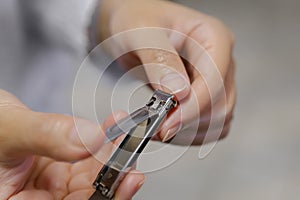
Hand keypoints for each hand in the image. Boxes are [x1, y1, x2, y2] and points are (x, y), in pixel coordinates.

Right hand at [0, 89, 143, 199]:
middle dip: (114, 176)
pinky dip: (104, 144)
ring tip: (123, 136)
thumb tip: (88, 139)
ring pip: (94, 179)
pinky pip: (90, 160)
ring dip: (113, 157)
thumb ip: (45, 135)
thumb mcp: (9, 130)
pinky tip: (111, 129)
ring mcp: (54, 185)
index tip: (126, 180)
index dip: (104, 199)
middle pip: (88, 198)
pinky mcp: (64, 167)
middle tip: (130, 154)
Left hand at [98, 0, 235, 144]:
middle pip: (221, 105)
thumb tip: (179, 91)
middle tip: (158, 127)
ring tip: (159, 126)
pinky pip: (208, 125)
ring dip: (189, 131)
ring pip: (217, 120)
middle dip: (190, 122)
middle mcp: (219, 60)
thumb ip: (159, 58)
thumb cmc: (137, 20)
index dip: (194, 107)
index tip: (168, 122)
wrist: (131, 28)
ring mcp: (214, 79)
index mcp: (213, 37)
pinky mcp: (204, 95)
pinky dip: (189, 133)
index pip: (215, 80)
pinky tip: (168, 126)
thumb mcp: (141, 32)